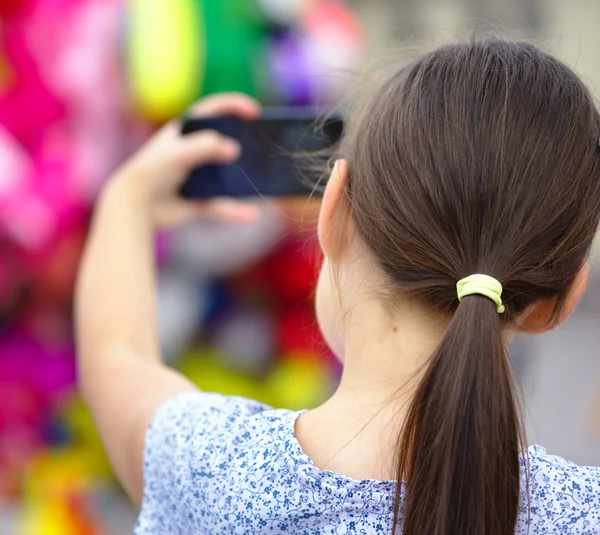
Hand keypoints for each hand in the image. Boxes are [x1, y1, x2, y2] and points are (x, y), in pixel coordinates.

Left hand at [113, 93, 260, 226]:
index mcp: (183, 133)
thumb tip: (235, 150)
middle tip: (263, 143)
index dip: (233, 106)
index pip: (212, 111)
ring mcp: (194, 178)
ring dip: (244, 178)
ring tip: (263, 177)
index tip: (255, 111)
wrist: (135, 206)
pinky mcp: (196, 202)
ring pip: (226, 176)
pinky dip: (235, 210)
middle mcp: (191, 153)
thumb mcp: (179, 153)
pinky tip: (251, 214)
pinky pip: (221, 205)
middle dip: (244, 143)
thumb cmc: (152, 172)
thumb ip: (206, 146)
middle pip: (223, 143)